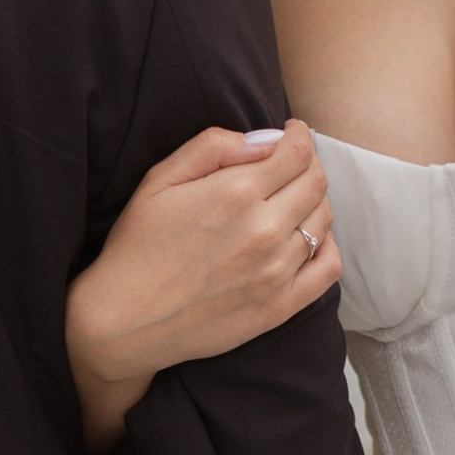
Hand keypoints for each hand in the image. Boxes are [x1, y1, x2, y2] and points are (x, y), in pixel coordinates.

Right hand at [67, 122, 341, 453]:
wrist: (126, 321)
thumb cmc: (137, 246)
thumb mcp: (160, 180)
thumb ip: (213, 147)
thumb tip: (264, 139)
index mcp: (234, 193)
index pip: (296, 152)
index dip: (298, 136)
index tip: (292, 133)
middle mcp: (263, 230)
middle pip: (316, 182)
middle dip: (307, 164)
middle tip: (290, 164)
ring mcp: (275, 271)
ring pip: (323, 220)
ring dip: (313, 202)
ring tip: (291, 200)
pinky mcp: (280, 307)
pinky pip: (328, 268)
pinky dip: (326, 245)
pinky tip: (307, 238)